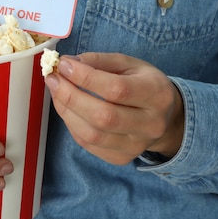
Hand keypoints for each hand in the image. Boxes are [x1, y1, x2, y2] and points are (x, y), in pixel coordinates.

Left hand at [44, 52, 183, 164]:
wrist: (164, 117)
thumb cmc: (142, 84)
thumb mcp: (128, 64)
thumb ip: (98, 61)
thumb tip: (68, 63)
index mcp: (157, 94)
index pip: (117, 89)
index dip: (85, 78)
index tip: (63, 65)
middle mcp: (150, 124)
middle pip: (103, 116)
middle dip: (70, 96)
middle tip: (53, 79)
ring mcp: (136, 146)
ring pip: (92, 135)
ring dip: (66, 111)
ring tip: (56, 91)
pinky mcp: (121, 158)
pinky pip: (87, 144)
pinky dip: (71, 124)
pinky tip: (66, 108)